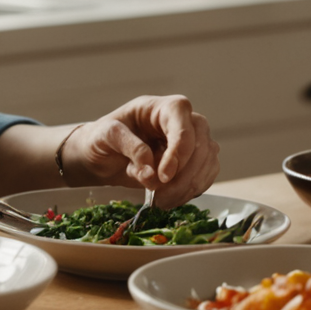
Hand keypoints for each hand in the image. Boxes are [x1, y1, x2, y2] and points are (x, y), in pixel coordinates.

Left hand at [62, 94, 219, 207]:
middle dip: (184, 175)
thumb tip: (151, 173)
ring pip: (208, 162)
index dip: (178, 152)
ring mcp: (191, 141)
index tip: (163, 177)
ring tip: (162, 201)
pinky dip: (191, 191)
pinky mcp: (193, 161)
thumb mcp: (107, 135)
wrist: (103, 156)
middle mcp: (183, 121)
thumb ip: (129, 147)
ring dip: (188, 187)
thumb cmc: (103, 137)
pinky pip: (205, 176)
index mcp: (163, 108)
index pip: (183, 125)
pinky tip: (170, 200)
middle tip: (161, 196)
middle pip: (202, 144)